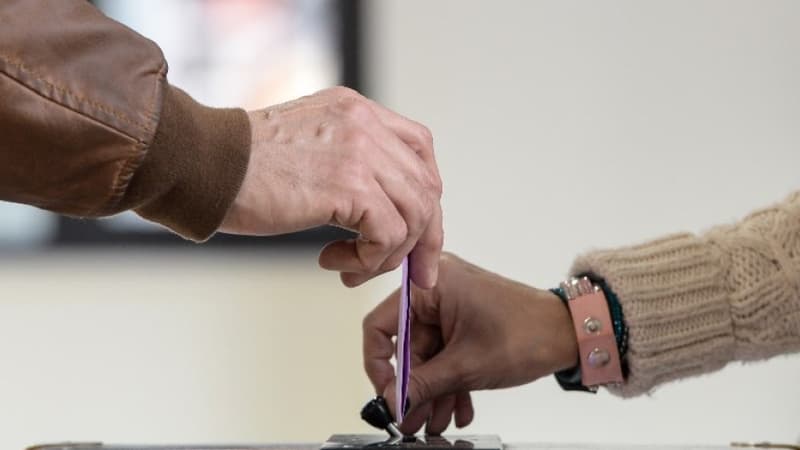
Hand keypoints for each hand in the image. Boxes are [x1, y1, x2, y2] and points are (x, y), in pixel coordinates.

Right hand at [219, 87, 442, 287]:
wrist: (201, 164)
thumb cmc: (241, 166)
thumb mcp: (308, 146)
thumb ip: (348, 163)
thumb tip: (382, 212)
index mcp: (357, 111)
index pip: (420, 149)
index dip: (426, 196)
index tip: (418, 233)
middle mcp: (365, 124)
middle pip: (426, 185)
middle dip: (423, 237)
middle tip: (408, 272)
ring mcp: (360, 151)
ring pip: (414, 213)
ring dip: (389, 254)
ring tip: (353, 268)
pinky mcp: (348, 184)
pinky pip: (389, 233)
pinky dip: (370, 260)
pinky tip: (336, 261)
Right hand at [362, 253, 577, 434]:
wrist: (570, 332)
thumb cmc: (529, 331)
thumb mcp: (466, 365)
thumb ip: (423, 384)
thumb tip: (394, 401)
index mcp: (431, 284)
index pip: (381, 324)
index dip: (379, 364)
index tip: (388, 393)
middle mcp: (437, 289)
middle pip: (408, 345)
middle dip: (414, 387)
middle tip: (412, 417)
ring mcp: (452, 304)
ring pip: (429, 354)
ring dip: (434, 389)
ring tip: (435, 420)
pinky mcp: (465, 319)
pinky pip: (447, 351)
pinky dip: (451, 379)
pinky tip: (457, 407)